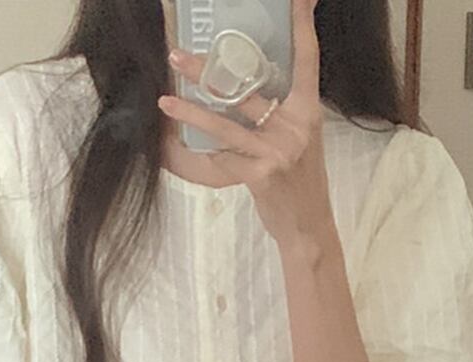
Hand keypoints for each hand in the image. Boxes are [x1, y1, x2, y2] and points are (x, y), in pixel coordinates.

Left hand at [157, 0, 333, 253]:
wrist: (307, 225)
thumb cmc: (298, 181)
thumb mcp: (298, 140)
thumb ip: (279, 115)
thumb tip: (243, 90)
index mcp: (308, 111)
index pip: (307, 60)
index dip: (301, 26)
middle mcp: (295, 126)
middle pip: (248, 88)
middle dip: (209, 71)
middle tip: (178, 56)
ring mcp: (278, 150)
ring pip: (227, 123)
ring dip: (192, 111)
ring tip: (165, 101)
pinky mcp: (261, 175)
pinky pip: (221, 159)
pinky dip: (195, 157)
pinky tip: (173, 150)